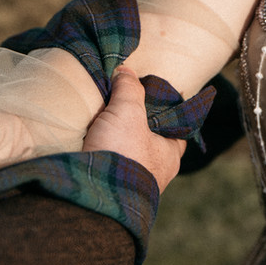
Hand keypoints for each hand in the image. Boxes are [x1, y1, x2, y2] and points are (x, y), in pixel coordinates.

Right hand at [82, 66, 185, 191]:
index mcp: (169, 156)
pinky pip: (107, 167)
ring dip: (116, 143)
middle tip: (121, 109)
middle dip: (136, 128)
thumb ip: (129, 89)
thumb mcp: (128, 111)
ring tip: (101, 124)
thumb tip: (125, 71)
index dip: (167, 114)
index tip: (153, 99)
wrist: (95, 193)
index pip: (177, 131)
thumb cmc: (122, 153)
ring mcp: (130, 183)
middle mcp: (154, 173)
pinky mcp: (108, 189)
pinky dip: (101, 156)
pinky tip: (89, 143)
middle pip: (149, 142)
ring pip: (127, 156)